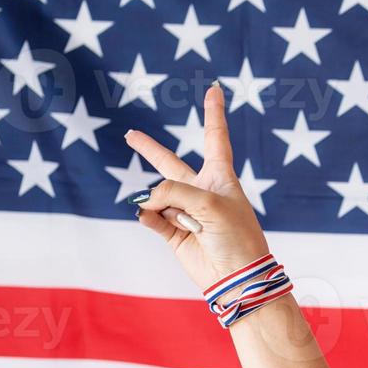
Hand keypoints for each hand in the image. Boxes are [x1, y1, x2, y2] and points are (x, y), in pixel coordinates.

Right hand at [124, 82, 272, 292]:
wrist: (237, 278)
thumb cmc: (235, 237)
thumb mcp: (210, 205)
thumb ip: (173, 192)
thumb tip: (145, 200)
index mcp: (221, 177)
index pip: (215, 138)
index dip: (213, 114)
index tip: (214, 90)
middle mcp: (202, 191)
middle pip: (170, 164)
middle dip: (149, 150)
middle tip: (130, 134)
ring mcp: (185, 211)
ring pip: (158, 195)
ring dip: (164, 206)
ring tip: (188, 225)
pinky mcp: (173, 232)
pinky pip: (151, 217)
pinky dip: (150, 217)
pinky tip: (151, 218)